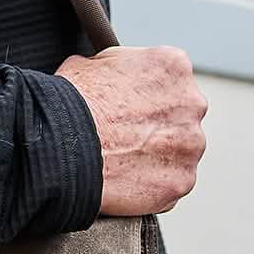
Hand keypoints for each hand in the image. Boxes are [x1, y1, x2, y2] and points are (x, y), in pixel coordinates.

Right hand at [56, 46, 207, 216]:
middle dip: (156, 129)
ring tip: (120, 166)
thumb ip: (113, 68)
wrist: (61, 148)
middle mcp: (192, 102)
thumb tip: (106, 74)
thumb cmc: (67, 106)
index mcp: (172, 65)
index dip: (143, 99)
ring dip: (156, 160)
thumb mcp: (85, 65)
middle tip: (123, 141)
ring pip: (178, 154)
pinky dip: (151, 188)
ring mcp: (190, 145)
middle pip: (179, 118)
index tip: (125, 113)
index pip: (168, 82)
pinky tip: (124, 186)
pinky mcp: (181, 182)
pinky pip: (170, 186)